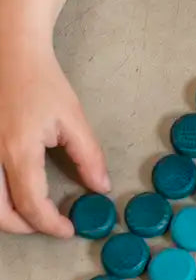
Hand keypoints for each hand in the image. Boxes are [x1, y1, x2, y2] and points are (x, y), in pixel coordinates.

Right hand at [0, 41, 109, 236]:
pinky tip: (10, 192)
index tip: (67, 229)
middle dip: (22, 227)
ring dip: (4, 215)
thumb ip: (89, 158)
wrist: (10, 50)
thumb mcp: (73, 120)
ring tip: (27, 213)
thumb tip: (101, 188)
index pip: (32, 205)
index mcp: (17, 151)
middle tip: (45, 225)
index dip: (51, 225)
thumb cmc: (41, 81)